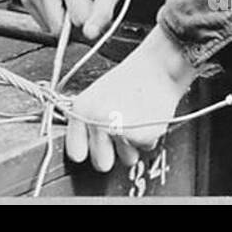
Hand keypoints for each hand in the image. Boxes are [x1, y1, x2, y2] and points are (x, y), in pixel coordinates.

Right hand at [21, 0, 124, 40]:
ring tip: (70, 1)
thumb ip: (103, 14)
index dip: (90, 19)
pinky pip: (42, 24)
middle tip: (81, 5)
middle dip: (73, 24)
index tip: (93, 5)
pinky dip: (53, 18)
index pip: (78, 19)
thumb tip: (90, 34)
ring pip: (49, 29)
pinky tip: (59, 2)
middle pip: (58, 29)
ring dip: (63, 21)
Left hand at [65, 26, 196, 171]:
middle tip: (117, 137)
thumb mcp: (98, 95)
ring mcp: (117, 130)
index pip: (74, 152)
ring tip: (134, 122)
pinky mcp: (139, 136)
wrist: (157, 68)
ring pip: (125, 159)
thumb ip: (88, 121)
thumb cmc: (130, 79)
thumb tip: (84, 145)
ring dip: (132, 147)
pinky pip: (144, 148)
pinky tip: (145, 118)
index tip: (90, 148)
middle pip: (100, 163)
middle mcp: (95, 121)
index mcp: (81, 110)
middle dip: (111, 155)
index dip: (85, 151)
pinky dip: (147, 137)